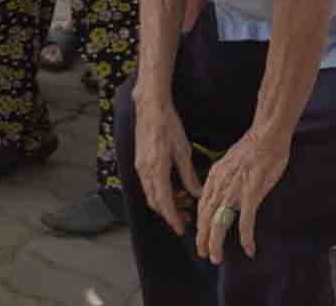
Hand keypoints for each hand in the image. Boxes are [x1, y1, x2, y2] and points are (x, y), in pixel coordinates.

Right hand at [134, 95, 201, 236]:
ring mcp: (139, 166)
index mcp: (157, 169)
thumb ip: (189, 175)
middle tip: (186, 218)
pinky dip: (160, 191)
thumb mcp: (183, 150)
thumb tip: (196, 194)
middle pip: (155, 202)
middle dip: (170, 213)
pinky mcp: (139, 161)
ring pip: (151, 194)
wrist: (150, 106)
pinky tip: (173, 187)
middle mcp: (144, 171)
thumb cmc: (169, 125)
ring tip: (183, 200)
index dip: (173, 218)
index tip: (182, 229)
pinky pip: (148, 184)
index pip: (164, 202)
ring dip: (165, 202)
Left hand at [198, 125, 291, 262]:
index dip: (199, 225)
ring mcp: (235, 189)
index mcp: (214, 177)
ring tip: (216, 257)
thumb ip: (222, 180)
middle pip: (205, 217)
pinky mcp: (251, 191)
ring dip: (216, 242)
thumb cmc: (252, 149)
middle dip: (203, 238)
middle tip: (204, 254)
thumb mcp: (229, 164)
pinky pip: (245, 219)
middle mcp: (220, 184)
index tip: (200, 238)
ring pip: (219, 221)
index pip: (201, 206)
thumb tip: (219, 195)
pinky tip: (248, 248)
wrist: (267, 135)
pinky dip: (245, 236)